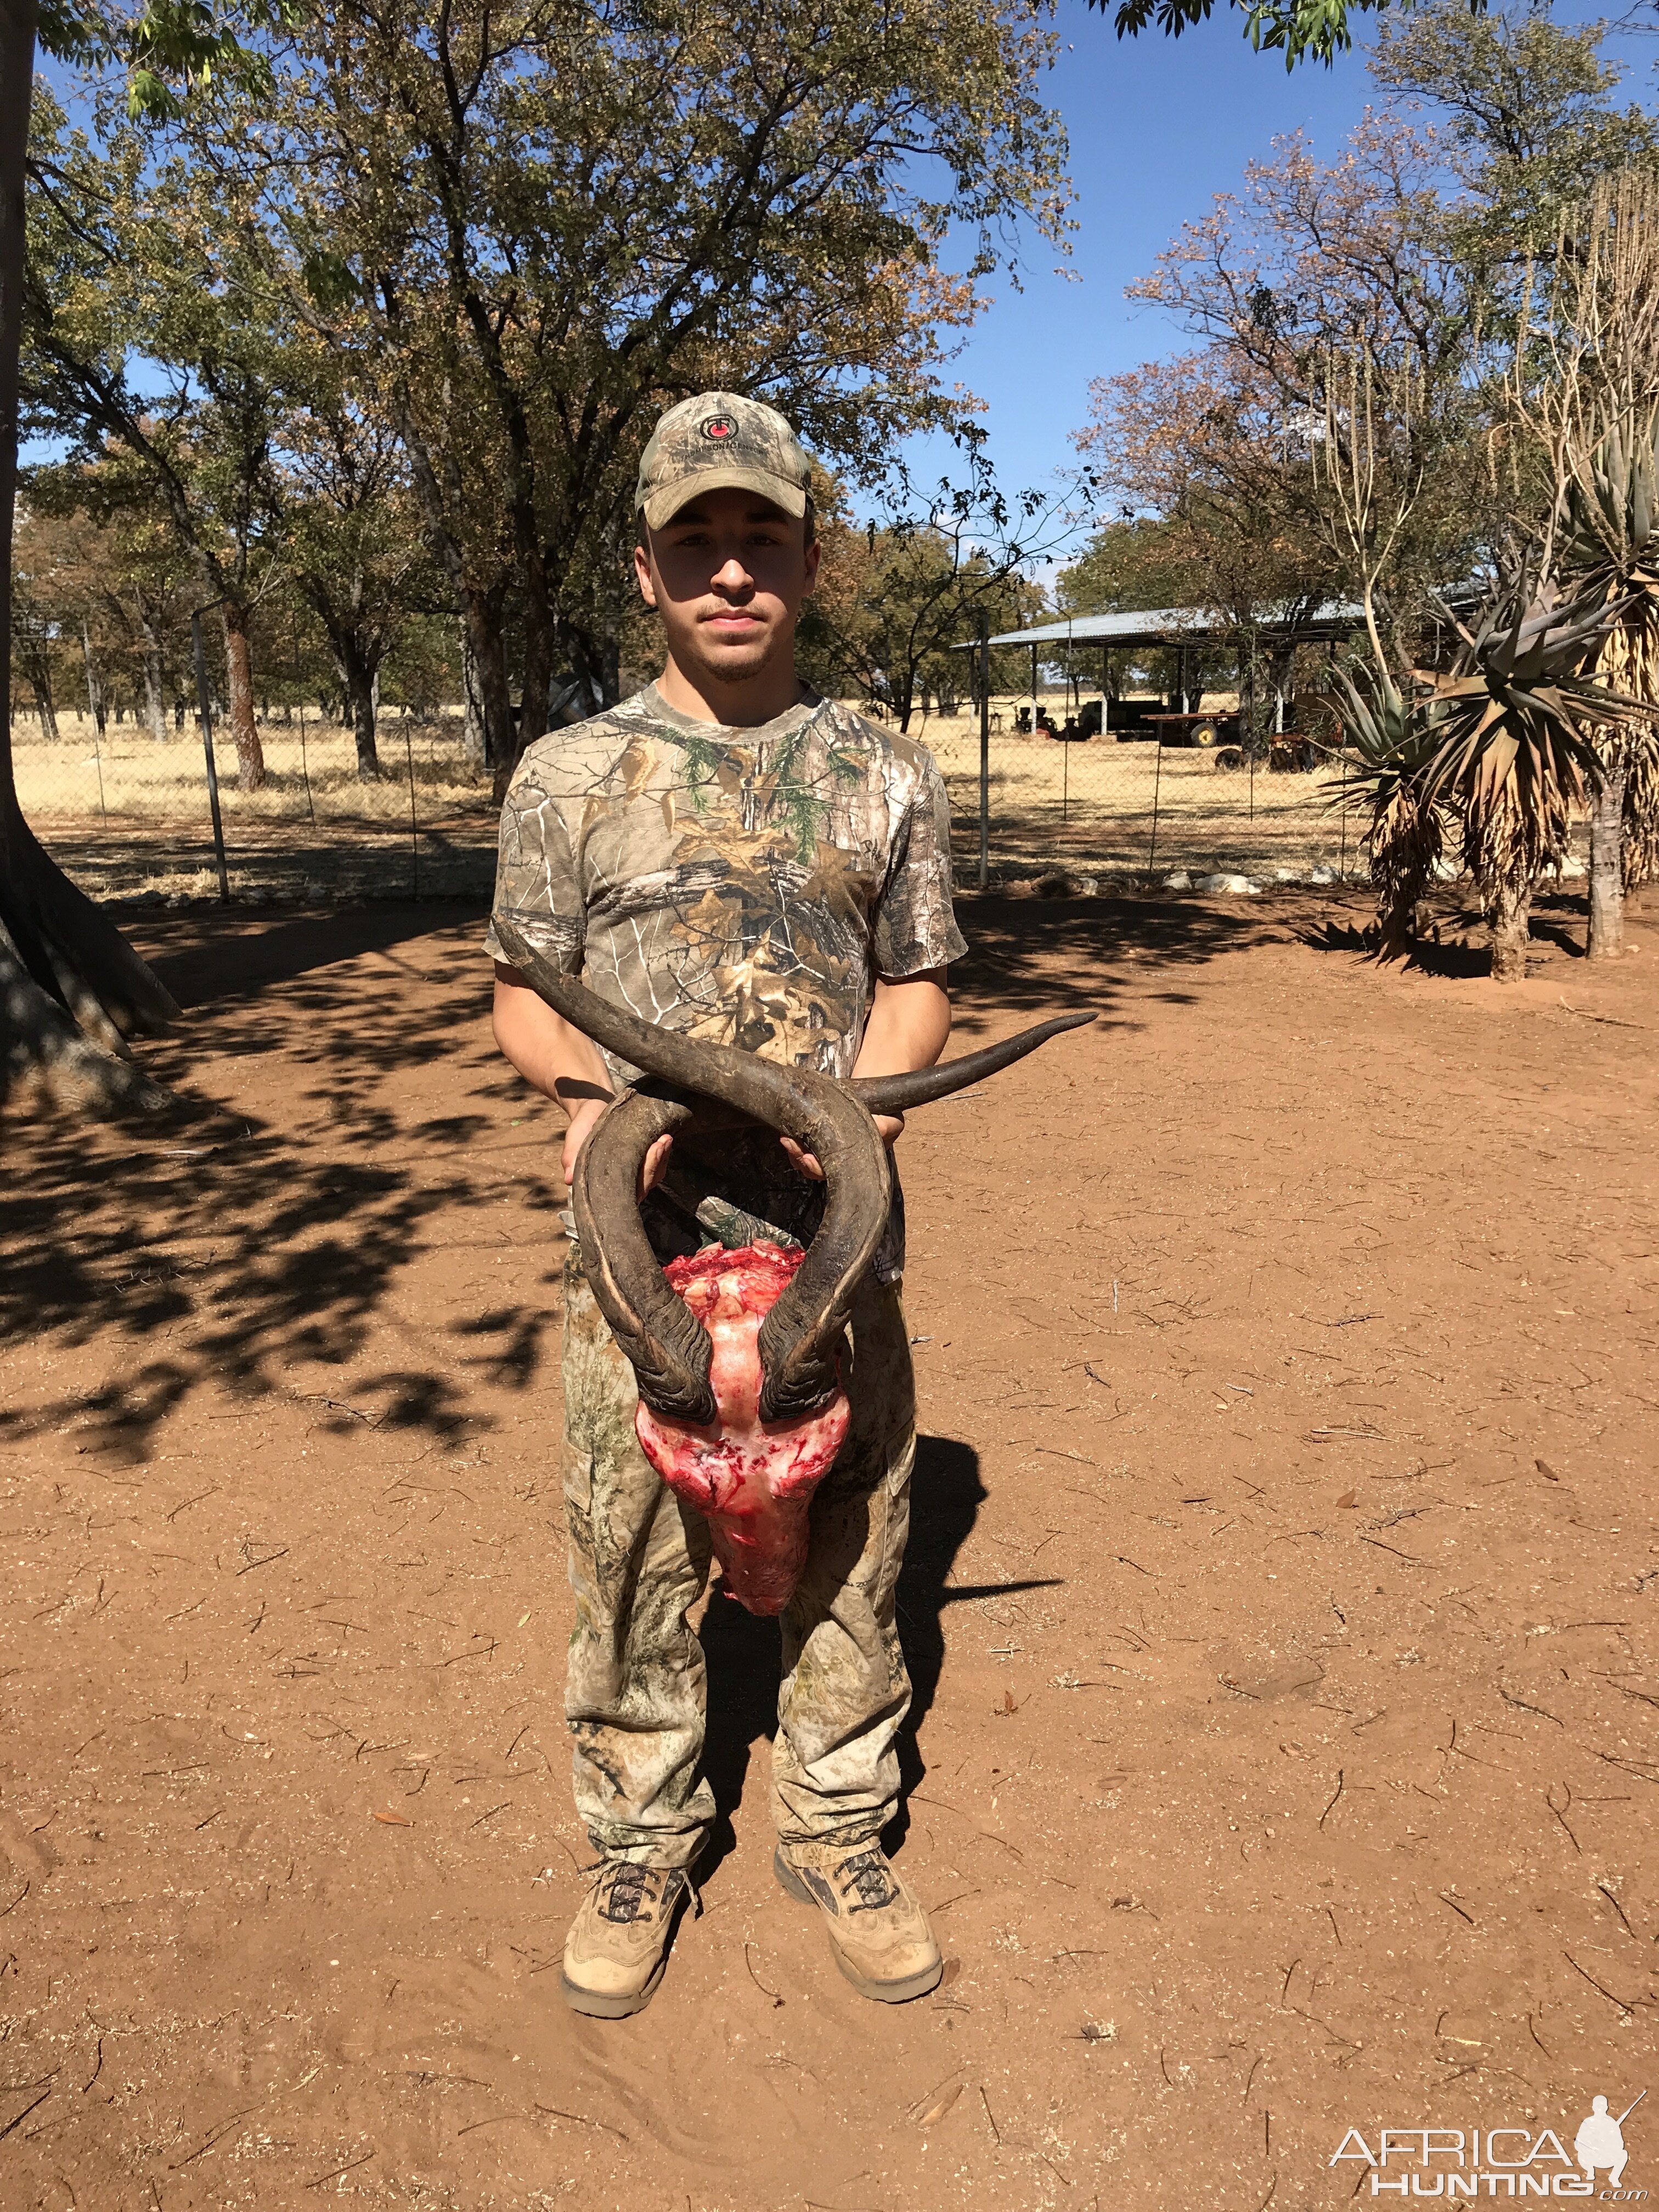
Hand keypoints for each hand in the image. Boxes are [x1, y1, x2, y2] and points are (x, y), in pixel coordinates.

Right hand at [561, 1097, 673, 1199]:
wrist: (592, 1109)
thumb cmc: (582, 1128)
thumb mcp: (574, 1140)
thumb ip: (571, 1158)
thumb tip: (569, 1179)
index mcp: (603, 1187)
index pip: (627, 1192)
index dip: (643, 1177)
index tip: (652, 1151)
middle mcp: (620, 1185)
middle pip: (645, 1186)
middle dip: (655, 1165)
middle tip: (662, 1143)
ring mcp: (633, 1176)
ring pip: (653, 1177)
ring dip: (662, 1160)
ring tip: (666, 1139)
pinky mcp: (642, 1164)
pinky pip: (657, 1166)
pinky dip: (663, 1155)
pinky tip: (666, 1140)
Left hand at [780, 1113, 903, 1180]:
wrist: (876, 1099)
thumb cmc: (885, 1114)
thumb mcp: (890, 1121)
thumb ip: (884, 1128)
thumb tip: (880, 1128)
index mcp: (855, 1163)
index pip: (833, 1173)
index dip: (817, 1168)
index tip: (807, 1158)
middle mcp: (840, 1161)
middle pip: (814, 1171)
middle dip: (799, 1158)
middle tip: (789, 1143)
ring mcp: (827, 1151)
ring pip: (804, 1161)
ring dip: (792, 1151)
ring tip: (786, 1138)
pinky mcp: (817, 1138)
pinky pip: (801, 1148)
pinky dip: (793, 1143)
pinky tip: (787, 1133)